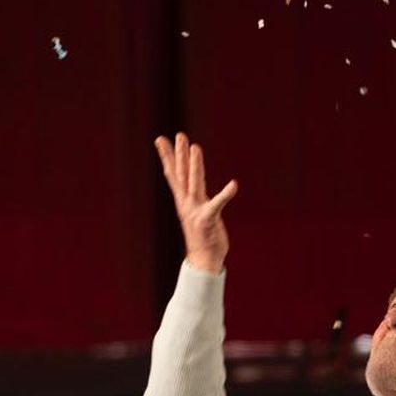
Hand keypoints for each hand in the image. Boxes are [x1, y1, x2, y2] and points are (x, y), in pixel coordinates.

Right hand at [154, 132, 237, 273]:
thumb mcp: (195, 211)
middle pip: (181, 174)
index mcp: (183, 199)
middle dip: (179, 154)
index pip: (173, 173)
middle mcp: (186, 203)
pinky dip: (225, 194)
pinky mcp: (207, 220)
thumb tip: (193, 183)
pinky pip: (217, 204)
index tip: (161, 139)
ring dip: (195, 165)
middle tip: (179, 135)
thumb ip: (194, 196)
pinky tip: (234, 184)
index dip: (167, 156)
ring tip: (196, 147)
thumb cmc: (201, 235)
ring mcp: (195, 211)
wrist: (203, 260)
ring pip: (194, 183)